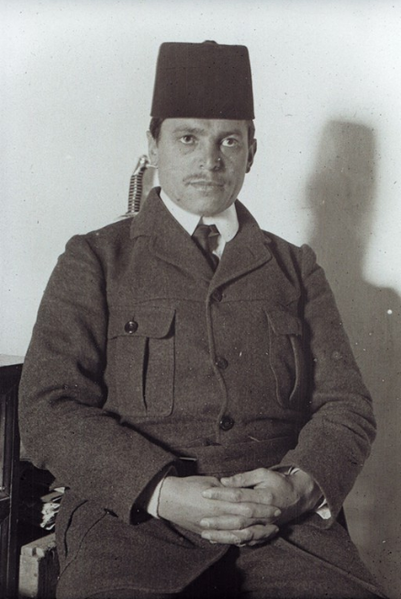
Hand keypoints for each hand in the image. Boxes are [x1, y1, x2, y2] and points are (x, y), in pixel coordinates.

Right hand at [157, 475, 279, 542]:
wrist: (168, 498)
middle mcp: (218, 516)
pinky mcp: (207, 534)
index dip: (262, 506)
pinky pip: (227, 540)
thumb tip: (239, 488)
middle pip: (246, 519)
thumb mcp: (209, 481)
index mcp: (220, 500)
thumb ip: (226, 487)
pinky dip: (240, 540)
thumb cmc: (188, 486)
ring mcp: (212, 527)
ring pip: (239, 533)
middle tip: (277, 518)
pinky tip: (250, 539)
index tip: (274, 505)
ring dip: (256, 532)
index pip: (246, 504)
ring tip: (269, 531)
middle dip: (263, 519)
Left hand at [199, 468, 321, 545]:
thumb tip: (224, 481)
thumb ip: (244, 478)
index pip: (238, 496)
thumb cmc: (278, 482)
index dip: (221, 494)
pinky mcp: (263, 533)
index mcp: (264, 497)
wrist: (297, 498)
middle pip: (238, 519)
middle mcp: (264, 514)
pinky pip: (246, 541)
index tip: (205, 493)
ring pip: (241, 534)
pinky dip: (231, 541)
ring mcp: (264, 526)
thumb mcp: (263, 474)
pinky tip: (217, 540)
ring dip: (223, 535)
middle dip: (219, 521)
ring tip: (205, 533)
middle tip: (201, 519)